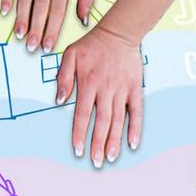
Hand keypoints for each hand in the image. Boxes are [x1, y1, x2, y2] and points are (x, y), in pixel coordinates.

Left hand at [56, 23, 143, 167]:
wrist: (118, 33)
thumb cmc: (91, 45)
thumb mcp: (69, 56)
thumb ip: (63, 78)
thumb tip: (59, 100)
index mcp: (87, 83)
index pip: (82, 114)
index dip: (79, 133)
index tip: (77, 150)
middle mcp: (104, 90)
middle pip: (101, 122)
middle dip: (97, 144)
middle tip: (96, 162)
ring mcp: (121, 90)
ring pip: (117, 120)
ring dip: (114, 141)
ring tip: (111, 158)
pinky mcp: (134, 89)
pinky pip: (136, 112)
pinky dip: (135, 128)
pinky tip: (132, 143)